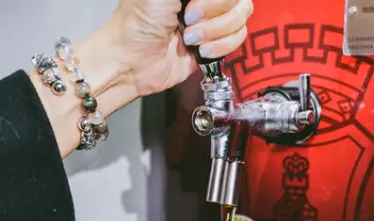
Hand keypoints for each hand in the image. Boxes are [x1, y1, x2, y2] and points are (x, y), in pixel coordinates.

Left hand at [107, 0, 253, 95]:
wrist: (132, 60)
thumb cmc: (138, 21)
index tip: (191, 5)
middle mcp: (205, 0)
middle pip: (239, 1)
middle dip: (213, 13)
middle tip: (187, 21)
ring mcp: (213, 21)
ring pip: (241, 20)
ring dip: (215, 32)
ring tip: (189, 39)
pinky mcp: (216, 46)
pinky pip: (238, 40)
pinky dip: (220, 47)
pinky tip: (200, 51)